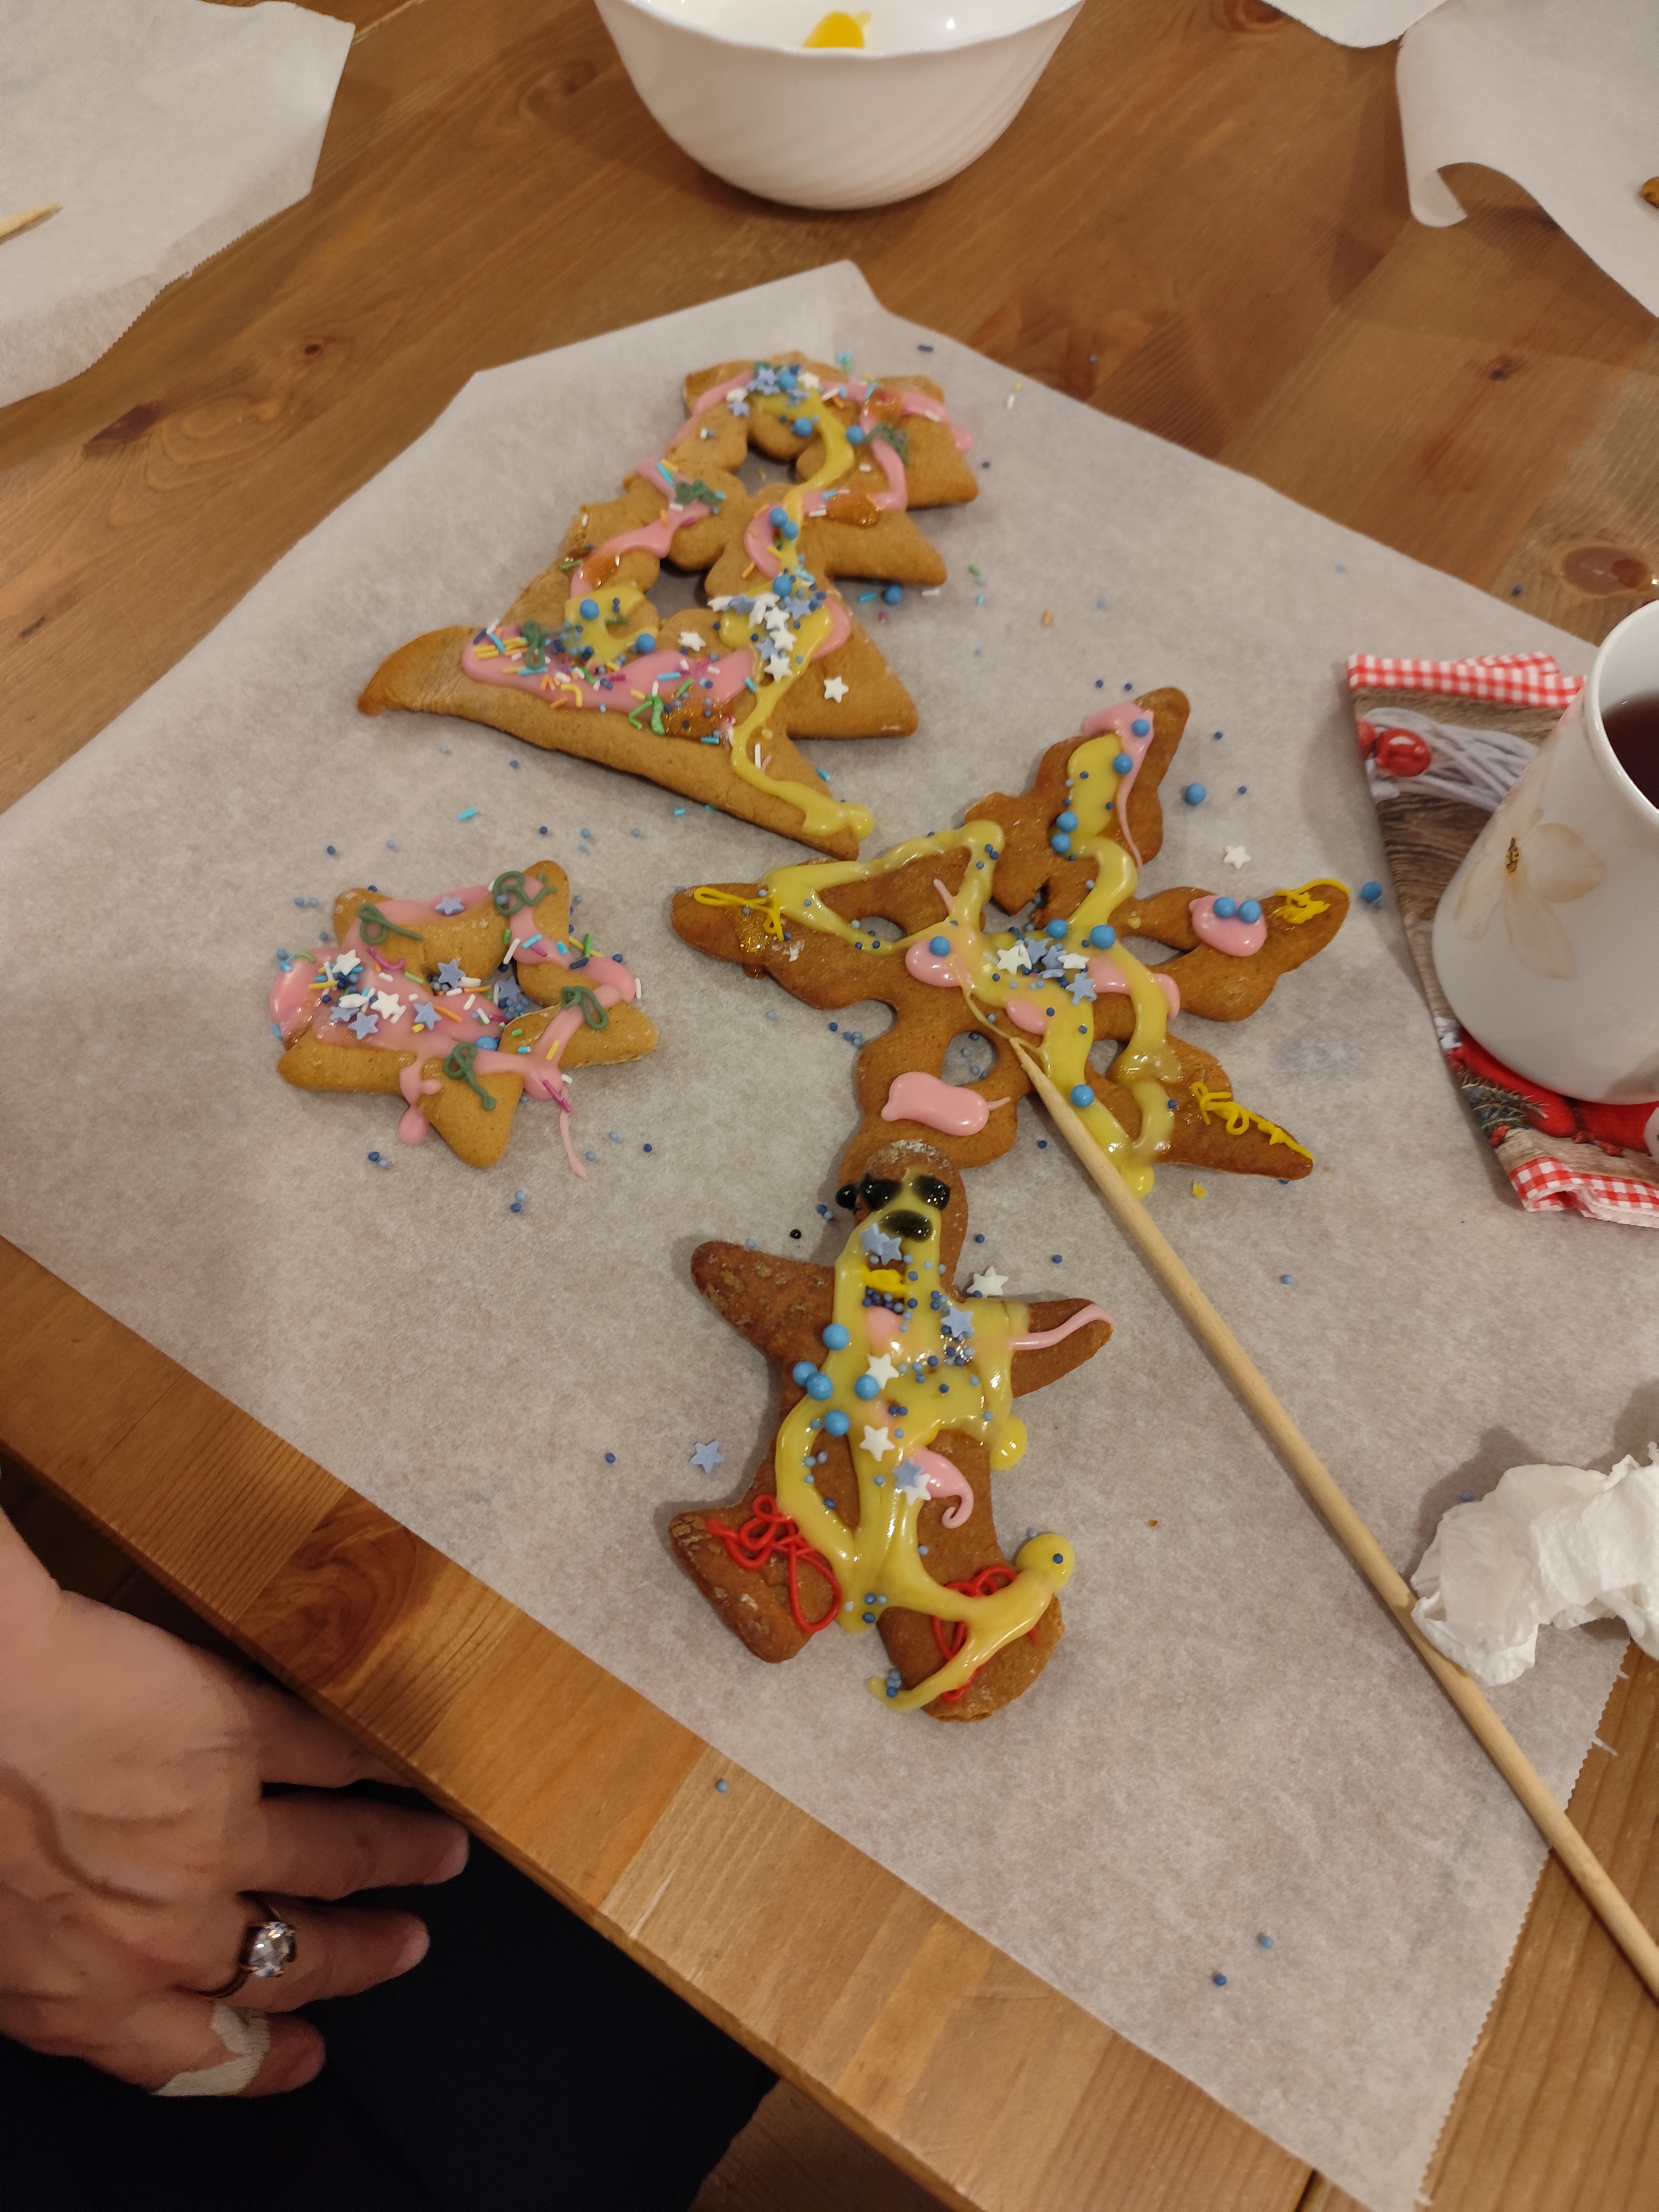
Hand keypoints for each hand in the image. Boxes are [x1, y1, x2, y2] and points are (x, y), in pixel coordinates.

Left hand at [0, 1509, 466, 2093]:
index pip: (204, 2051)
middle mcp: (167, 1925)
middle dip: (361, 1957)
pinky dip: (370, 1763)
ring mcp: (215, 1825)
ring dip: (399, 1854)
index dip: (268, 2057)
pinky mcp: (235, 1729)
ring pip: (337, 1854)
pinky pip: (324, 1755)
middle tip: (404, 1946)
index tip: (309, 2052)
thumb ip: (54, 1966)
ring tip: (439, 1848)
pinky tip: (391, 1760)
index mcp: (86, 1989)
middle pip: (294, 1955)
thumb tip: (94, 1976)